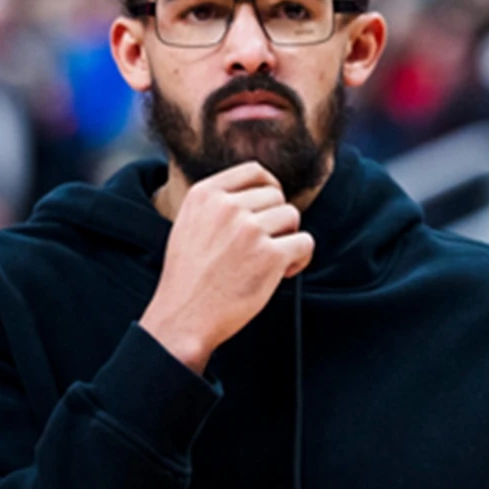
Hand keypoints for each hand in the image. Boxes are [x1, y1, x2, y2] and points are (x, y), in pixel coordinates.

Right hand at [140, 162, 313, 372]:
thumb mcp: (189, 224)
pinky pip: (305, 242)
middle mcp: (227, 207)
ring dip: (288, 238)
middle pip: (276, 196)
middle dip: (276, 220)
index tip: (271, 205)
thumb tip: (257, 195)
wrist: (184, 317)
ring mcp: (249, 230)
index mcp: (205, 194)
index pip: (254, 171)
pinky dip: (301, 258)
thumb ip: (217, 204)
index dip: (270, 186)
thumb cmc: (188, 277)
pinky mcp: (270, 256)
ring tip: (272, 261)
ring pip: (292, 216)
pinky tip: (284, 272)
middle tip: (265, 246)